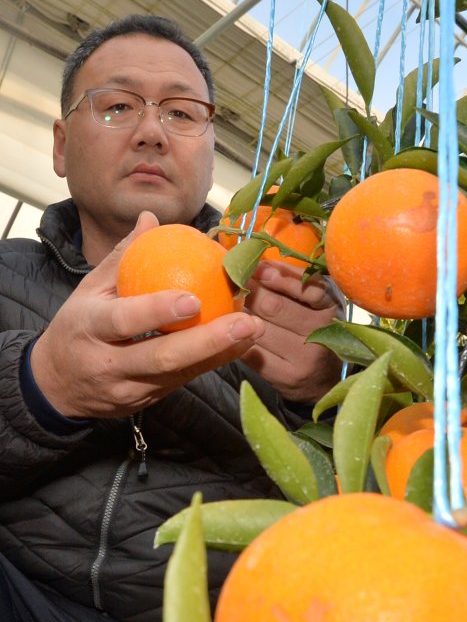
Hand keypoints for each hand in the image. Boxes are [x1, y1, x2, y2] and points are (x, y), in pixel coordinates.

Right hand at [31, 212, 264, 418]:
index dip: (158, 311)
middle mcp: (109, 363)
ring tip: (253, 331)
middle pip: (162, 357)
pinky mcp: (146, 402)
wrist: (57, 386)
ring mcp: (129, 388)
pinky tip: (239, 345)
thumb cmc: (77, 328)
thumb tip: (151, 219)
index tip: (194, 299)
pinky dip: (212, 362)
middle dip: (208, 341)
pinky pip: (183, 381)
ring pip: (179, 374)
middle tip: (246, 322)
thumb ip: (122, 257)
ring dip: (221, 353)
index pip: (124, 321)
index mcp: (89, 328)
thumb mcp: (88, 291)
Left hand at [242, 260, 344, 401]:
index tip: (256, 268)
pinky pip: (250, 352)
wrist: (324, 380)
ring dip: (239, 314)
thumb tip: (256, 263)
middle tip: (234, 282)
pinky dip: (238, 338)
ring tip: (231, 304)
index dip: (277, 276)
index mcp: (330, 308)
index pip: (305, 288)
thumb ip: (293, 283)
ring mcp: (302, 358)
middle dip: (251, 292)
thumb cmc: (315, 331)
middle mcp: (320, 334)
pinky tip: (232, 330)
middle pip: (275, 307)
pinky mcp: (285, 377)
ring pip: (259, 329)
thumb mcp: (316, 303)